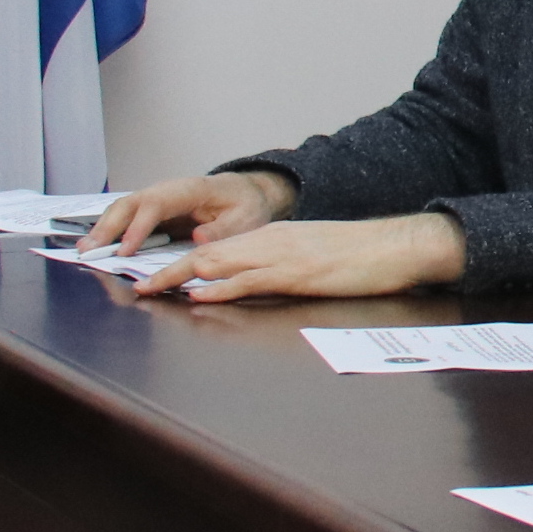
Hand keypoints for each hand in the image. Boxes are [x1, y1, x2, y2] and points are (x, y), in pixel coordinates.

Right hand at [82, 169, 295, 254]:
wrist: (246, 192)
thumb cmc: (246, 205)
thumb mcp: (246, 218)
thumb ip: (224, 229)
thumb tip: (198, 238)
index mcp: (190, 190)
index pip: (157, 205)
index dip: (138, 227)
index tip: (125, 251)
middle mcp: (167, 190)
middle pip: (130, 203)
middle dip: (108, 227)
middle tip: (88, 251)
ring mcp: (157, 198)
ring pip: (122, 209)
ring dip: (102, 228)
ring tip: (83, 251)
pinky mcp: (152, 210)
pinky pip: (126, 217)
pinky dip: (109, 230)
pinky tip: (95, 246)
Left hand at [137, 213, 466, 301]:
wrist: (399, 245)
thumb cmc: (363, 255)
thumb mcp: (315, 255)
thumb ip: (281, 266)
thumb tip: (253, 284)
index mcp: (274, 236)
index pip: (216, 247)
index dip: (180, 262)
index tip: (154, 276)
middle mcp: (271, 241)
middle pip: (206, 253)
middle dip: (166, 270)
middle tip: (134, 285)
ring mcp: (282, 256)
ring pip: (218, 263)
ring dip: (180, 277)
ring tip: (149, 289)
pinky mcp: (297, 273)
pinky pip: (249, 280)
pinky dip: (219, 287)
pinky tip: (199, 295)